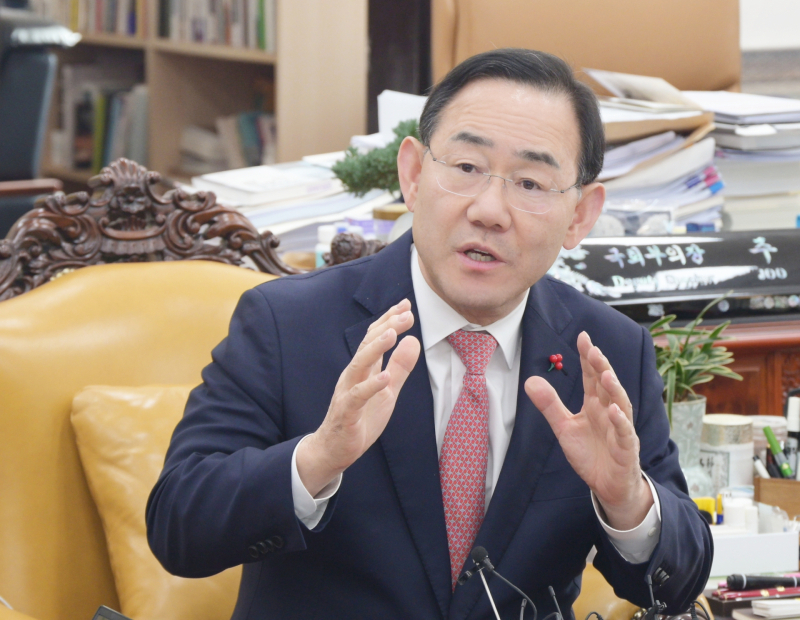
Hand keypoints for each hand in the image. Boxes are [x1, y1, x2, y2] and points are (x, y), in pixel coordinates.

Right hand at [296, 299, 420, 496]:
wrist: (334, 449)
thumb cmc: (360, 419)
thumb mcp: (388, 392)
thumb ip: (400, 368)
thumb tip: (412, 340)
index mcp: (363, 369)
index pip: (375, 338)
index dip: (389, 321)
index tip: (406, 306)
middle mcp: (353, 375)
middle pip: (368, 345)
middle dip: (386, 327)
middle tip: (406, 314)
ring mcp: (347, 392)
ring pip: (359, 365)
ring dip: (375, 348)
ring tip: (392, 334)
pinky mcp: (346, 413)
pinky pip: (357, 397)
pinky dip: (370, 386)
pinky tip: (385, 378)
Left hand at [524, 331, 652, 529]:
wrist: (607, 486)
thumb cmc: (591, 454)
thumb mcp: (564, 428)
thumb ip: (550, 405)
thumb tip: (530, 380)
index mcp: (595, 404)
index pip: (592, 376)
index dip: (588, 357)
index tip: (583, 337)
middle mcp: (610, 411)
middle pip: (606, 385)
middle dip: (601, 366)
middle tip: (592, 349)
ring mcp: (620, 429)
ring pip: (620, 404)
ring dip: (614, 389)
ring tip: (606, 374)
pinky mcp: (626, 449)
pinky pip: (625, 433)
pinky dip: (620, 422)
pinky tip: (614, 411)